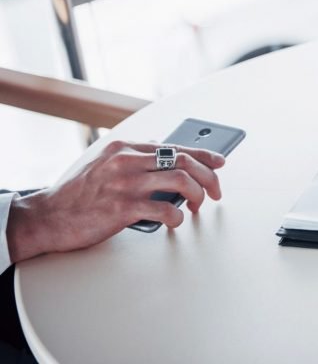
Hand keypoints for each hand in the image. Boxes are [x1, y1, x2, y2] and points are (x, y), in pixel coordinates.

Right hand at [7, 140, 225, 262]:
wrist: (47, 217)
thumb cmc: (78, 193)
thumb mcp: (104, 162)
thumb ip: (133, 154)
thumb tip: (160, 145)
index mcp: (125, 147)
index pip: (175, 146)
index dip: (204, 155)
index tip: (220, 162)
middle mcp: (127, 160)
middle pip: (183, 160)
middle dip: (208, 176)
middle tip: (215, 191)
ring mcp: (125, 183)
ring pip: (180, 180)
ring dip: (197, 195)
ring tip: (196, 207)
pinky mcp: (122, 208)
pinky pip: (164, 209)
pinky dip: (176, 216)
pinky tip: (175, 221)